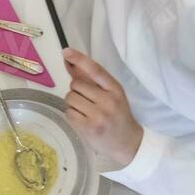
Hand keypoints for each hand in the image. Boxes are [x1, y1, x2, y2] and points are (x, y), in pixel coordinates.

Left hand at [64, 48, 143, 165]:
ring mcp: (98, 115)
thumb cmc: (117, 115)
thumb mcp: (111, 95)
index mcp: (115, 89)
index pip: (96, 70)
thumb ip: (91, 80)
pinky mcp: (88, 127)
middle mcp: (108, 100)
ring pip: (70, 98)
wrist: (128, 142)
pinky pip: (68, 112)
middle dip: (76, 90)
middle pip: (76, 84)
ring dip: (73, 103)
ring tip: (86, 111)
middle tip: (88, 101)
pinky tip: (83, 120)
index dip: (80, 59)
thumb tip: (70, 62)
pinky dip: (72, 114)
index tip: (66, 51)